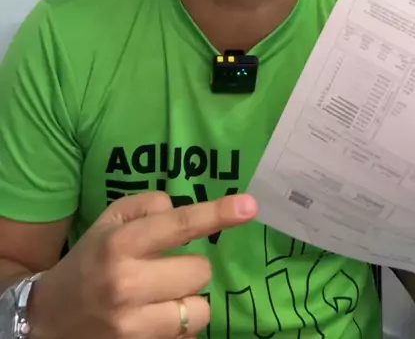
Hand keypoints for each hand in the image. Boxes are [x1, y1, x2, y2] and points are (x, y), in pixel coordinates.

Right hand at [30, 191, 256, 338]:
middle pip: (200, 272)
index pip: (180, 225)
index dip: (217, 213)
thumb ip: (147, 206)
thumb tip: (182, 208)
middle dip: (189, 270)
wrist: (48, 319)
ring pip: (200, 310)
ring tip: (161, 299)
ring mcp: (133, 326)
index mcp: (121, 245)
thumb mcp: (108, 222)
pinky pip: (187, 338)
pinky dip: (178, 328)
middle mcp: (128, 284)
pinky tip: (153, 320)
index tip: (249, 206)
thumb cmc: (88, 261)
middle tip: (165, 271)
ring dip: (188, 303)